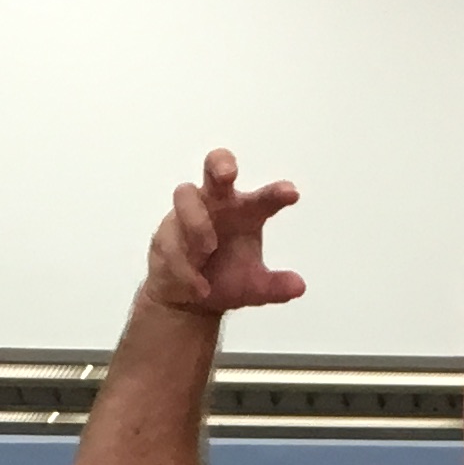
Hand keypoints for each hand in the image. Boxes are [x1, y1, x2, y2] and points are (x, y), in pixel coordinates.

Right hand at [146, 149, 306, 320]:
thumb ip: (274, 287)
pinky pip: (170, 240)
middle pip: (216, 168)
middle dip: (221, 164)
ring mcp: (187, 214)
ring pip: (185, 196)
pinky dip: (185, 264)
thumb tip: (299, 287)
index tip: (291, 193)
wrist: (188, 299)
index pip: (264, 198)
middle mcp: (217, 205)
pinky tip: (199, 286)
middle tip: (228, 173)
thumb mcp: (254, 288)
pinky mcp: (164, 233)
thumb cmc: (224, 278)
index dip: (276, 194)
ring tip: (207, 249)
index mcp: (245, 213)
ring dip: (196, 221)